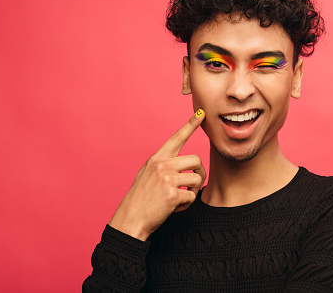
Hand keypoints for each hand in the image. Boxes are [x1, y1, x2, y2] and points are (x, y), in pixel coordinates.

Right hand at [108, 109, 205, 240]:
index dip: (190, 125)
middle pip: (196, 160)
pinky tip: (173, 208)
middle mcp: (161, 165)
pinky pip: (192, 197)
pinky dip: (186, 205)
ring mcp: (167, 179)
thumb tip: (183, 165)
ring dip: (192, 192)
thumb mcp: (147, 175)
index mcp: (156, 159)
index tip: (200, 114)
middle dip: (200, 173)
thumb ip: (163, 166)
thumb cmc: (141, 198)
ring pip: (197, 180)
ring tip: (178, 199)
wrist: (131, 218)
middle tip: (193, 185)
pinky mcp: (172, 194)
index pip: (176, 138)